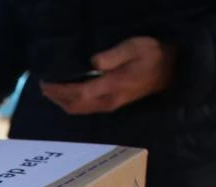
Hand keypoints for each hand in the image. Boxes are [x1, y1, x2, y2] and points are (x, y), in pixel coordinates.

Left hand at [40, 37, 175, 114]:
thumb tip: (94, 62)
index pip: (79, 93)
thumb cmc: (152, 54)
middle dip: (56, 98)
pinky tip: (67, 94)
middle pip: (75, 106)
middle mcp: (109, 100)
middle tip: (44, 86)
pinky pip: (86, 108)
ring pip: (79, 110)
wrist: (171, 69)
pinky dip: (72, 103)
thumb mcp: (135, 47)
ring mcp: (111, 104)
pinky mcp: (112, 104)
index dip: (60, 90)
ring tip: (51, 91)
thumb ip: (113, 56)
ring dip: (63, 102)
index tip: (46, 83)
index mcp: (113, 85)